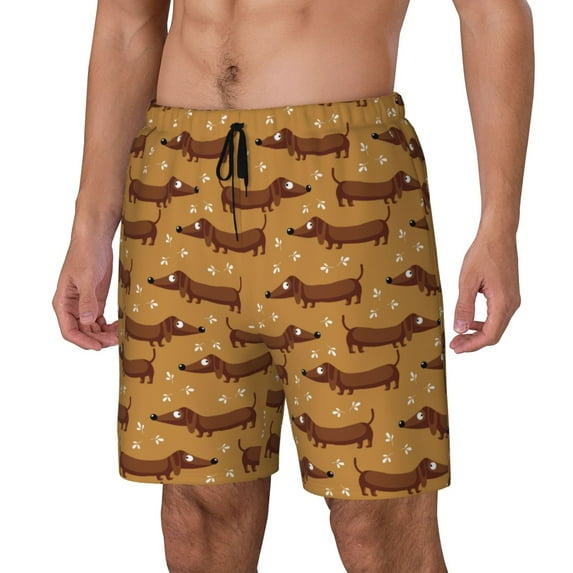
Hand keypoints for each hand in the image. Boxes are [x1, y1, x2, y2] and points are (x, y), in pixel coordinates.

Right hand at [53, 239, 118, 349]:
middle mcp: (72, 307)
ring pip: (92, 329)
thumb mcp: (86, 278)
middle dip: (98, 339)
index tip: (97, 346)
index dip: (83, 341)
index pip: (69, 331)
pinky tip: (119, 327)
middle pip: (83, 332)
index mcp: (63, 303)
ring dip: (105, 334)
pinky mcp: (96, 301)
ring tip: (120, 335)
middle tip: (116, 340)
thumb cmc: (85, 255)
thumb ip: (87, 301)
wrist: (95, 241)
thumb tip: (87, 321)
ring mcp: (84, 305)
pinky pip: (100, 321)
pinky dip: (109, 326)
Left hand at [449, 232, 519, 353]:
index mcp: (503, 303)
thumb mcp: (467, 281)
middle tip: (455, 345)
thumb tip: (460, 329)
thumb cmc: (483, 253)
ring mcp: (512, 299)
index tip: (457, 348)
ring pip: (496, 325)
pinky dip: (483, 322)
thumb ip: (463, 307)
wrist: (498, 235)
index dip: (472, 345)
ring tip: (459, 335)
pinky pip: (497, 315)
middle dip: (473, 342)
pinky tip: (469, 321)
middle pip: (494, 334)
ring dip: (478, 333)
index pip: (490, 335)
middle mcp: (511, 303)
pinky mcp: (509, 294)